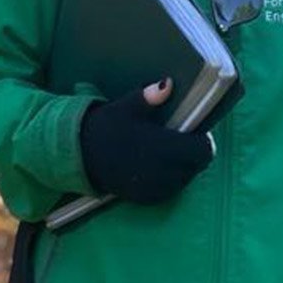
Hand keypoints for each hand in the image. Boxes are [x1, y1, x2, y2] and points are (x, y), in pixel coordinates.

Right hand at [78, 77, 213, 204]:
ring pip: (185, 179)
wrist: (79, 156)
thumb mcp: (126, 108)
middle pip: (197, 166)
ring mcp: (154, 187)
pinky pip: (170, 191)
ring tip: (169, 154)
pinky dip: (170, 181)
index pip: (203, 151)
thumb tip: (168, 83)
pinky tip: (159, 168)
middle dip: (194, 154)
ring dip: (184, 168)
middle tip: (181, 142)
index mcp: (161, 146)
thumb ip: (150, 98)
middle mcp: (161, 170)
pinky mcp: (146, 199)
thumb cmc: (106, 127)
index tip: (193, 134)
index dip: (202, 142)